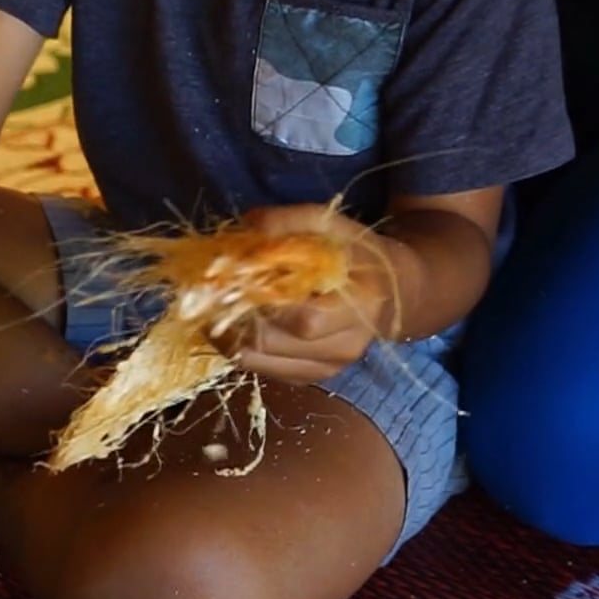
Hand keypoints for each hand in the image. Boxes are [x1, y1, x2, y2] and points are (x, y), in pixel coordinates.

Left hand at [221, 205, 397, 383]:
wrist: (390, 293)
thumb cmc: (357, 254)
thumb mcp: (333, 226)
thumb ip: (293, 221)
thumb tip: (249, 225)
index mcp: (360, 307)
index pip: (304, 320)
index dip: (261, 300)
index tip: (230, 276)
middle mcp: (345, 346)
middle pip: (273, 345)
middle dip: (232, 318)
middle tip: (207, 294)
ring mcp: (327, 368)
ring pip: (259, 363)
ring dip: (227, 335)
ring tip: (212, 309)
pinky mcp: (309, 377)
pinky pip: (263, 370)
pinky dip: (240, 347)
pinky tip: (232, 324)